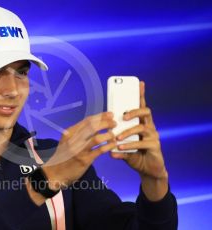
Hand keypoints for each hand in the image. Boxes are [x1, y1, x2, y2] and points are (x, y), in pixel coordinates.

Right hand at [42, 112, 116, 189]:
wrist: (56, 172)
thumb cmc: (65, 155)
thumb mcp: (68, 141)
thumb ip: (79, 133)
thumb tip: (97, 124)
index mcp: (69, 132)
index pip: (87, 120)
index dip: (101, 116)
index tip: (110, 115)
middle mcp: (73, 139)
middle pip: (93, 126)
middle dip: (106, 123)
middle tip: (114, 123)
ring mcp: (79, 150)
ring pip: (98, 138)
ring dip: (108, 134)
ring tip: (113, 135)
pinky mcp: (85, 160)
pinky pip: (100, 150)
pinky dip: (109, 145)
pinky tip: (112, 144)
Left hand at [111, 81, 167, 200]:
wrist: (148, 170)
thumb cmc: (135, 155)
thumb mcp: (123, 146)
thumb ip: (115, 140)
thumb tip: (101, 137)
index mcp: (141, 123)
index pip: (141, 106)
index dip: (141, 94)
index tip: (139, 83)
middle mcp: (149, 127)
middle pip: (146, 112)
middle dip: (134, 111)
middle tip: (123, 116)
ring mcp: (154, 136)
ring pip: (142, 128)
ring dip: (128, 132)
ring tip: (117, 137)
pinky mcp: (155, 147)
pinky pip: (142, 143)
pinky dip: (130, 145)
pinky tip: (120, 148)